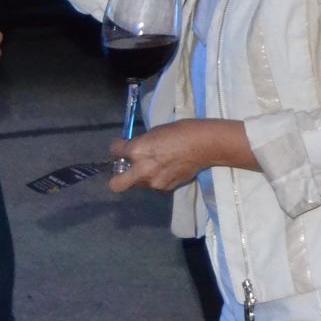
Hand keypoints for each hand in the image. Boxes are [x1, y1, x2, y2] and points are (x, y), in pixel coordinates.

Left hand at [108, 119, 244, 193]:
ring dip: (142, 175)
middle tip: (126, 169)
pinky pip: (154, 184)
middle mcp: (142, 170)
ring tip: (157, 165)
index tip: (122, 147)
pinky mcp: (166, 188)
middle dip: (117, 178)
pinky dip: (157, 177)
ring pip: (138, 183)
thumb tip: (134, 151)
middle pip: (116, 184)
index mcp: (137, 151)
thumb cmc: (181, 131)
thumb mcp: (156, 132)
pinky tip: (169, 168)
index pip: (115, 151)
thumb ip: (141, 144)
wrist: (206, 145)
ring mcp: (154, 182)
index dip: (118, 147)